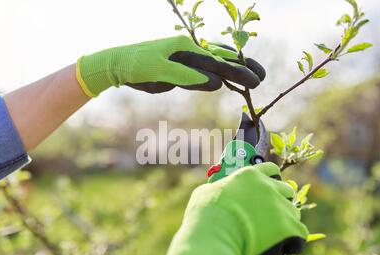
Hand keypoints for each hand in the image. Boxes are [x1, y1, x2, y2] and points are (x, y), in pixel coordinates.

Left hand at [76, 36, 264, 95]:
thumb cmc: (135, 66)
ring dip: (234, 68)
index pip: (218, 61)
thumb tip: (216, 82)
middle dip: (242, 68)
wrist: (118, 64)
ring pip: (216, 61)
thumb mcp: (158, 71)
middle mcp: (189, 49)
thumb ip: (186, 76)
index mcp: (186, 47)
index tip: (255, 80)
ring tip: (252, 74)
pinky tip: (226, 76)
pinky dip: (219, 71)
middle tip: (261, 77)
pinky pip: (205, 68)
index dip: (238, 72)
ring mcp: (186, 56)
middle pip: (222, 57)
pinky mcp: (181, 66)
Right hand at [156, 162, 308, 254]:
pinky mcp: (289, 227)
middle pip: (286, 190)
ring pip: (294, 212)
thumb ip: (218, 189)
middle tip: (272, 214)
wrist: (214, 235)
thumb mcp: (206, 193)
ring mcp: (280, 206)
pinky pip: (301, 232)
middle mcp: (268, 187)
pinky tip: (285, 246)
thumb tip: (215, 192)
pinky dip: (294, 240)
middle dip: (281, 200)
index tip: (270, 188)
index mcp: (250, 175)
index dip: (272, 179)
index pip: (270, 170)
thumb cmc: (205, 215)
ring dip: (287, 221)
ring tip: (275, 233)